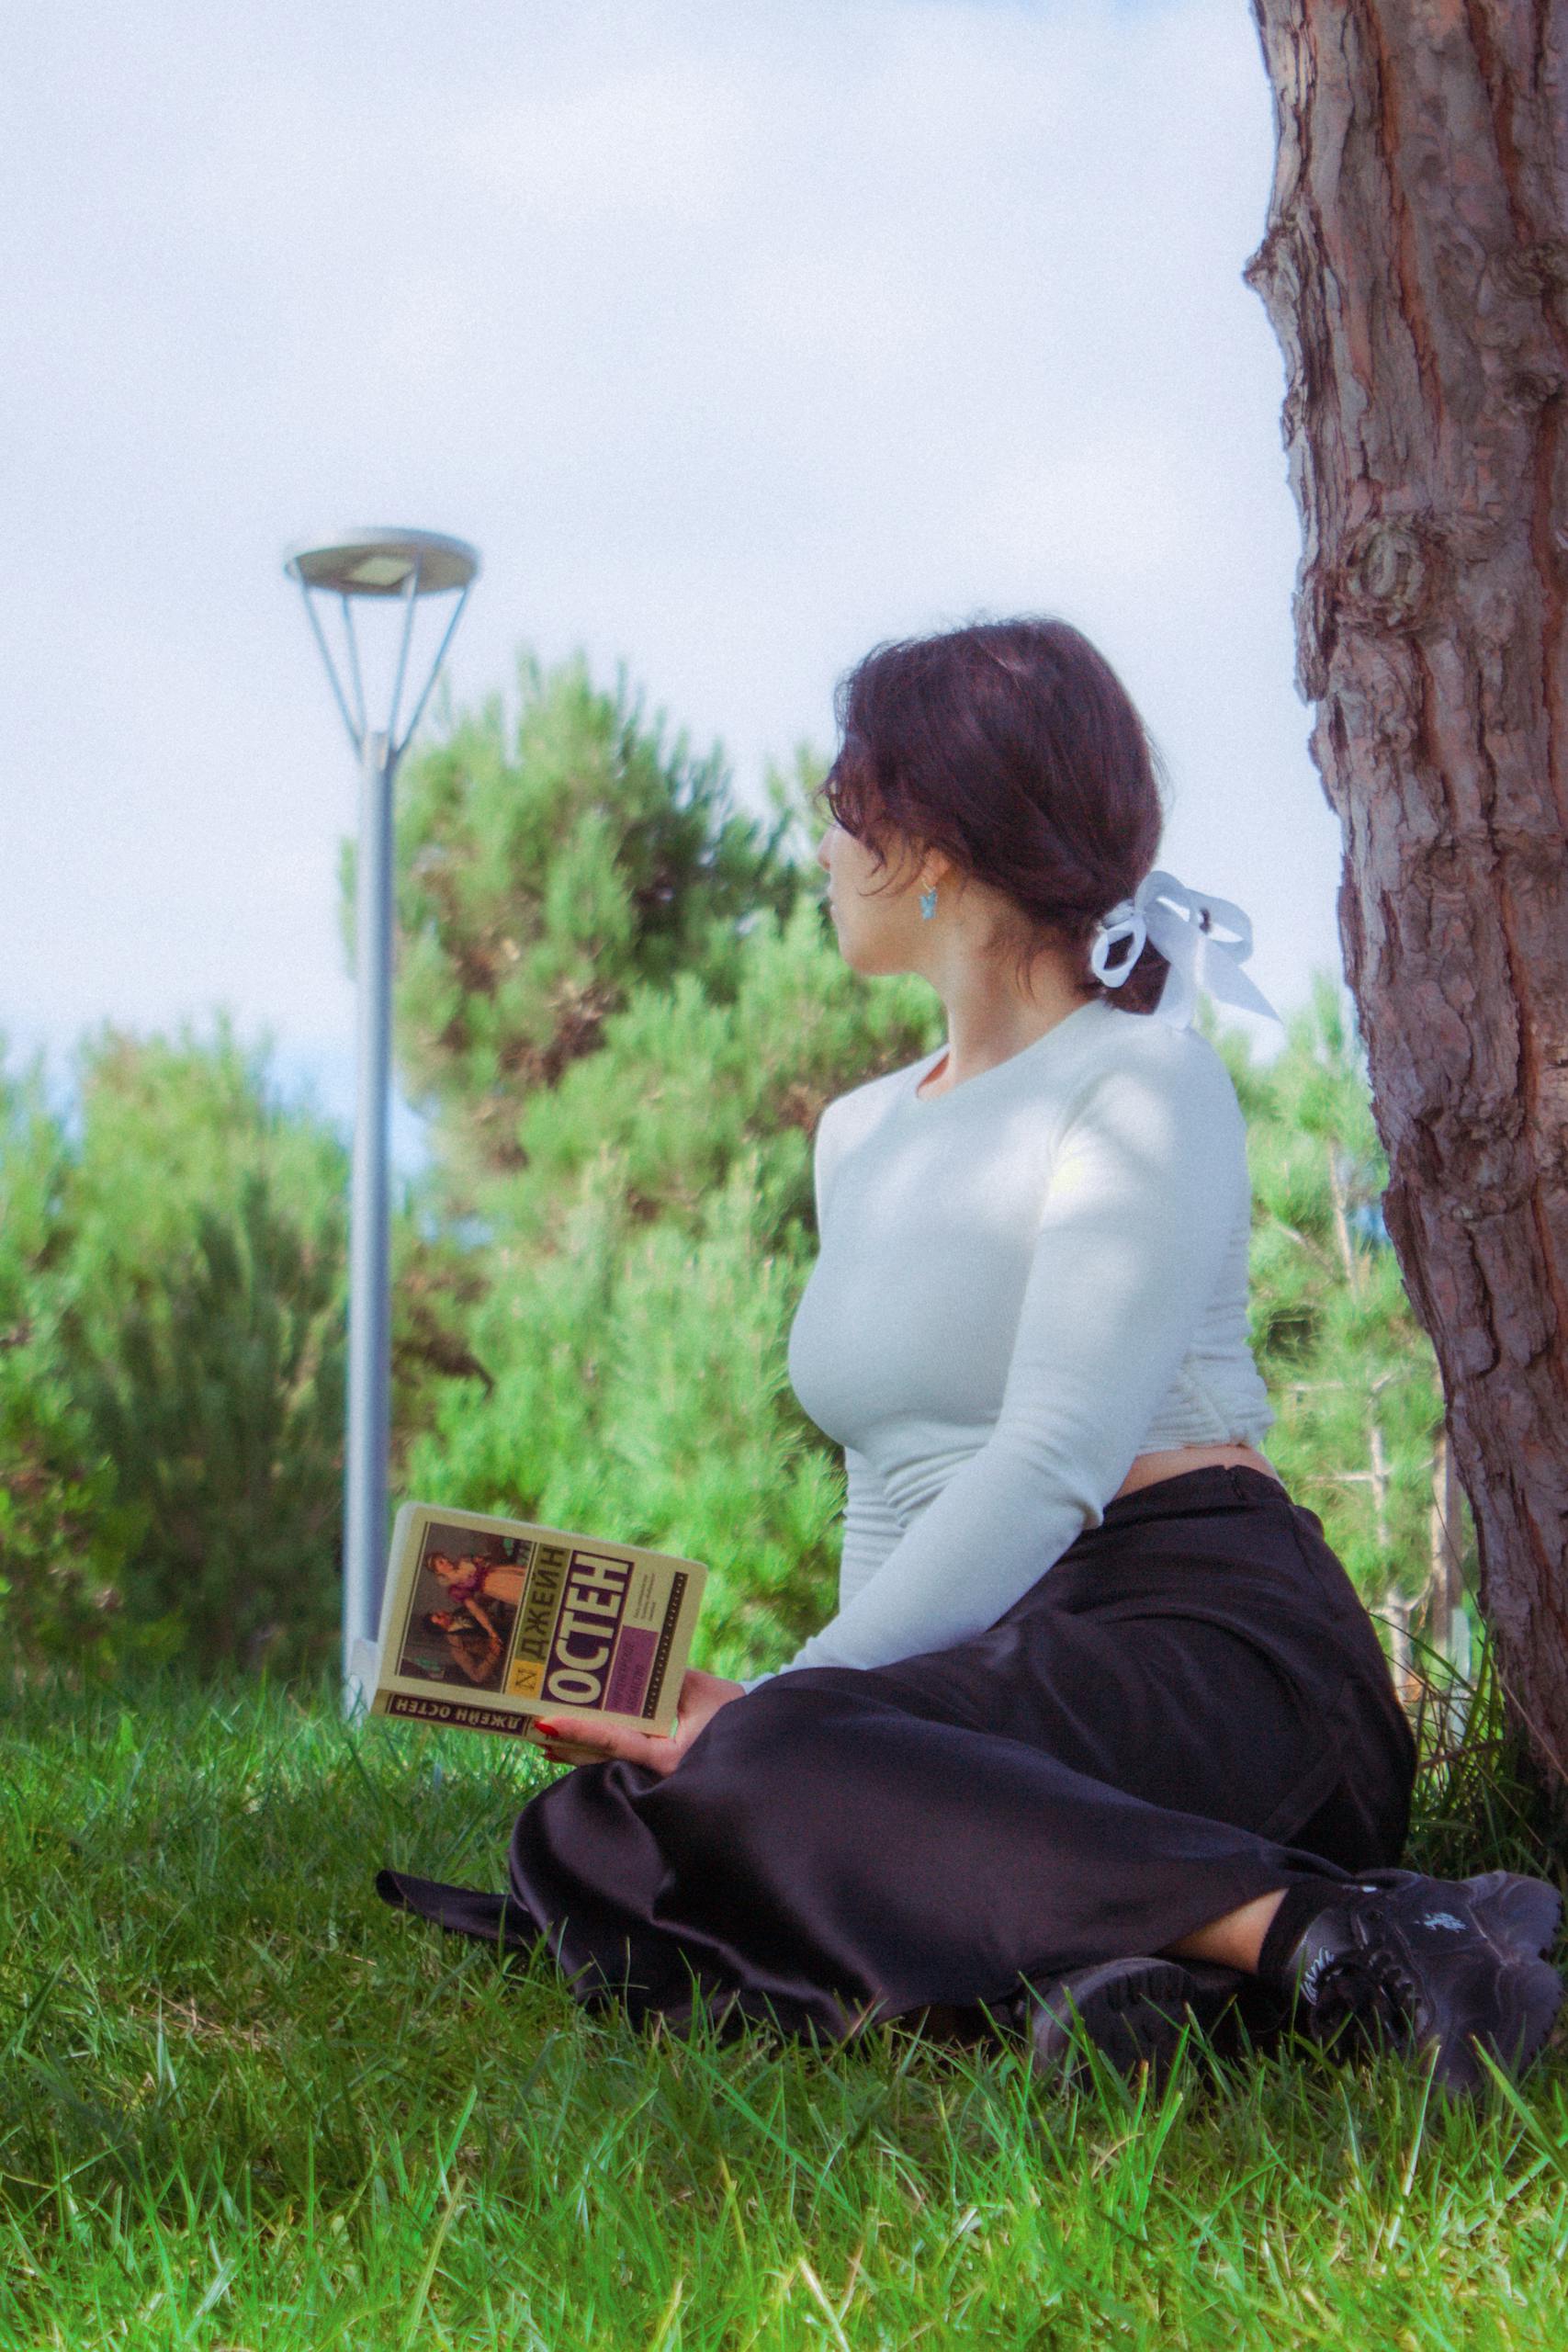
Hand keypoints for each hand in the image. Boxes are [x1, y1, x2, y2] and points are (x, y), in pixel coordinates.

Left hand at [528, 1667, 743, 1776]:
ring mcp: (653, 1774)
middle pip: (600, 1757)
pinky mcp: (653, 1771)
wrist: (760, 1746)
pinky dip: (592, 1749)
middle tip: (532, 1725)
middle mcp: (656, 1772)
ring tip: (542, 1733)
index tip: (549, 1722)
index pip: (616, 1741)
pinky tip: (567, 1742)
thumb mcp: (704, 1692)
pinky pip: (616, 1759)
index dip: (581, 1731)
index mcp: (669, 1756)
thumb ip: (667, 1678)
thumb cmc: (736, 1717)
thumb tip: (633, 1661)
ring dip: (573, 1748)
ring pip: (604, 1762)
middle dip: (566, 1742)